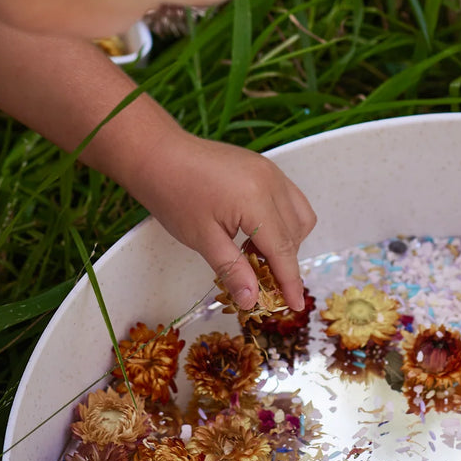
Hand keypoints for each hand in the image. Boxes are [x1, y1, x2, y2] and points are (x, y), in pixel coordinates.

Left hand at [127, 130, 314, 311]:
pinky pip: (290, 199)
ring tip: (256, 255)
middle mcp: (273, 183)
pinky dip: (283, 221)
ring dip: (287, 241)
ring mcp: (272, 172)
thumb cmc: (174, 196)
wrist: (159, 155)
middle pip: (296, 234)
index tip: (295, 306)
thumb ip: (233, 270)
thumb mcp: (203, 240)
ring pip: (300, 216)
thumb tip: (253, 301)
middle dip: (285, 262)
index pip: (283, 249)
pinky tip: (257, 232)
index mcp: (257, 201)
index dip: (290, 281)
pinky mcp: (267, 168)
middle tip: (261, 281)